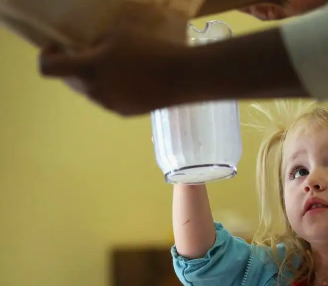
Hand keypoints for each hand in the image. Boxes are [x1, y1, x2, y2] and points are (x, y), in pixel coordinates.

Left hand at [39, 28, 189, 115]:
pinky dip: (112, 90)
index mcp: (88, 69)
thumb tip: (93, 53)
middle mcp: (94, 91)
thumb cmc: (150, 50)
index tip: (59, 47)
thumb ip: (97, 43)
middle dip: (73, 67)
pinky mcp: (126, 112)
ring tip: (115, 69)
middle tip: (90, 55)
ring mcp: (110, 105)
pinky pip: (109, 99)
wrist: (182, 77)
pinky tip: (131, 81)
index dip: (47, 56)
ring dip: (94, 80)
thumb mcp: (118, 33)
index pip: (48, 69)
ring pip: (90, 92)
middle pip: (69, 81)